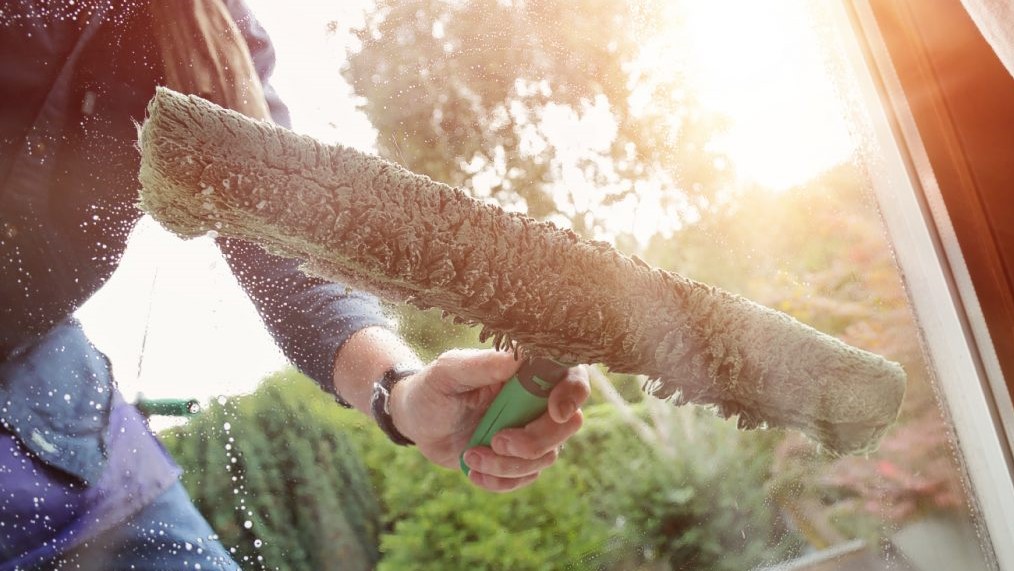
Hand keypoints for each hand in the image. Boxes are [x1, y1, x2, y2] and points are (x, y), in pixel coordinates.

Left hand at [389, 348, 588, 492]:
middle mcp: (535, 402)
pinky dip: (500, 481)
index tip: (555, 411)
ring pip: (546, 457)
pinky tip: (472, 470)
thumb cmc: (433, 387)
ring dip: (507, 464)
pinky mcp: (517, 459)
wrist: (416, 420)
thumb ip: (481, 364)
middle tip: (497, 440)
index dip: (573, 395)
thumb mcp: (448, 372)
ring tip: (470, 454)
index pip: (571, 378)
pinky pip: (526, 478)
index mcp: (526, 373)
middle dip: (535, 441)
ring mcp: (529, 432)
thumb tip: (517, 358)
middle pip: (568, 425)